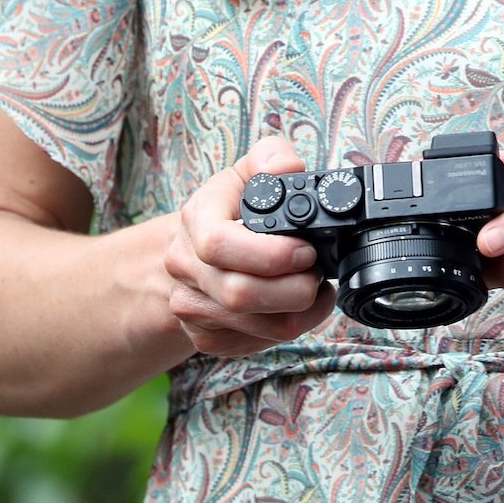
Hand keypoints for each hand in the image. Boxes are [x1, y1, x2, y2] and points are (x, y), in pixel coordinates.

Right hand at [165, 136, 335, 355]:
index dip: (269, 254)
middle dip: (294, 289)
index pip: (218, 245)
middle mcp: (186, 266)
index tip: (306, 250)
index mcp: (196, 219)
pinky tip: (295, 308)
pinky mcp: (205, 337)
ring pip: (255, 327)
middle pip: (240, 296)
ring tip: (315, 288)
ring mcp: (191, 306)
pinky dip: (285, 330)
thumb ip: (271, 157)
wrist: (196, 247)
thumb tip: (289, 167)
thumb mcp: (248, 170)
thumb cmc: (231, 207)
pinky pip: (253, 345)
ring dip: (299, 313)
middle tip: (317, 273)